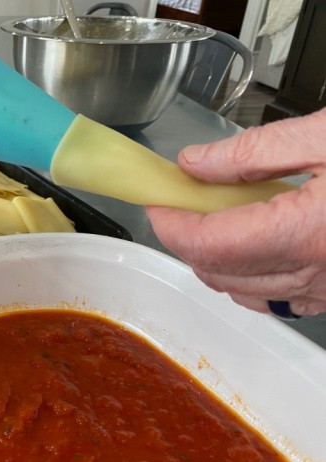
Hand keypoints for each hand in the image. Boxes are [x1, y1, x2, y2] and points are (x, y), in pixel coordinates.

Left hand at [146, 108, 325, 316]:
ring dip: (214, 260)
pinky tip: (253, 245)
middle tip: (181, 202)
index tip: (157, 202)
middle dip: (187, 239)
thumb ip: (252, 154)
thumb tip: (195, 164)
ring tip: (214, 218)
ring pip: (241, 292)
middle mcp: (316, 274)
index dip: (171, 226)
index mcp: (308, 233)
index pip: (210, 244)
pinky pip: (275, 301)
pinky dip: (248, 278)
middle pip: (217, 272)